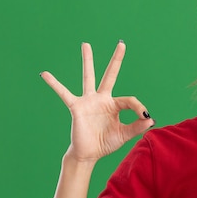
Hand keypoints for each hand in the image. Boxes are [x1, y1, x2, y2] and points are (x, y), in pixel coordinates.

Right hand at [40, 41, 154, 161]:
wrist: (89, 154)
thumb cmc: (106, 143)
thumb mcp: (124, 135)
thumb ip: (137, 127)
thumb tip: (151, 119)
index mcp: (115, 105)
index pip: (130, 100)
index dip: (139, 108)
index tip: (145, 116)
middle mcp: (102, 99)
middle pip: (110, 75)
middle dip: (116, 60)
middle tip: (121, 43)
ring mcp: (89, 101)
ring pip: (89, 77)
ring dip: (88, 61)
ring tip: (86, 44)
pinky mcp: (77, 107)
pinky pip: (64, 93)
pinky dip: (54, 84)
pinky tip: (45, 74)